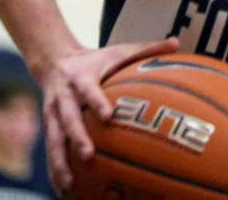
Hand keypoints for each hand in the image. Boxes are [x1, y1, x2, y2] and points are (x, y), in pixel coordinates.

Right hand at [39, 37, 178, 194]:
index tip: (108, 116)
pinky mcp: (49, 127)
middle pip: (68, 119)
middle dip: (78, 138)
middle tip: (89, 156)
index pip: (89, 90)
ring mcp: (53, 114)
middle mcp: (64, 98)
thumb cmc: (97, 59)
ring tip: (69, 184)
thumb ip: (146, 48)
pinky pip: (51, 150)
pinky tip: (64, 191)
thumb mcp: (118, 50)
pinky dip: (55, 170)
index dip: (97, 101)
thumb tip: (177, 42)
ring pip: (54, 140)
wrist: (54, 60)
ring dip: (60, 162)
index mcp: (81, 78)